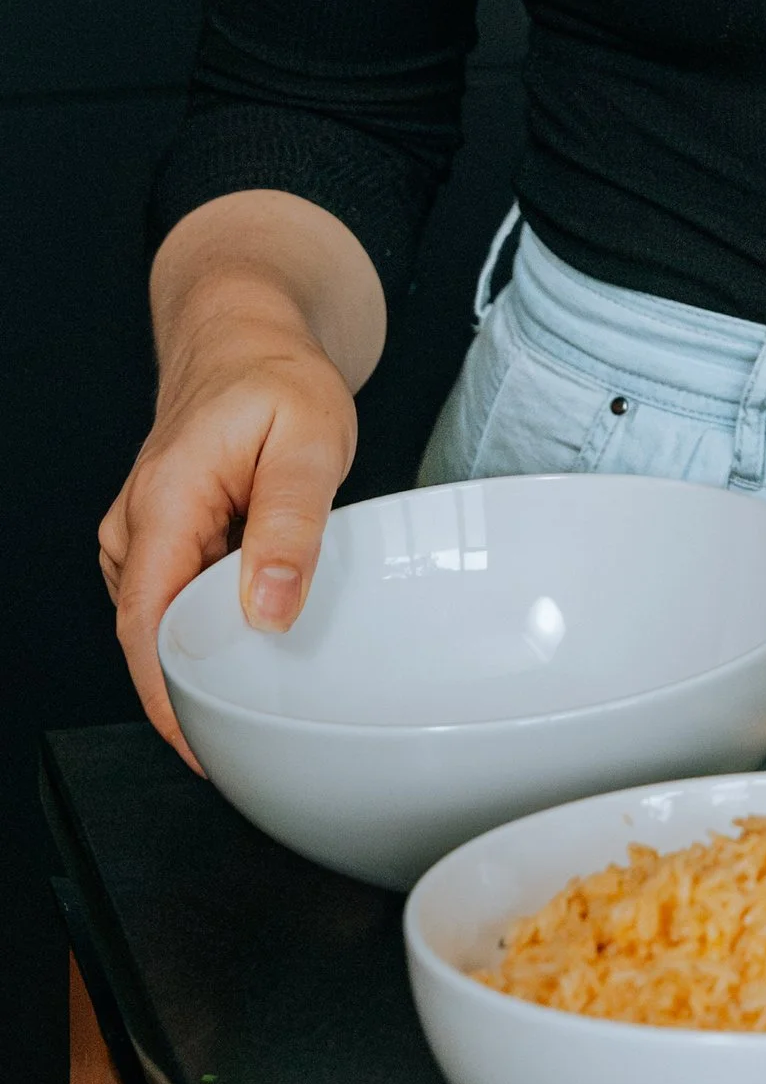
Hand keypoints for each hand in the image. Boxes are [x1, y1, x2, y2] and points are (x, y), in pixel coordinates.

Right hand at [98, 196, 382, 760]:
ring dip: (205, 654)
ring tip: (263, 686)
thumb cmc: (276, 378)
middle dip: (191, 691)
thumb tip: (266, 611)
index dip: (169, 700)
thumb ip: (290, 525)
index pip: (146, 628)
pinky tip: (252, 628)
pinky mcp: (160, 537)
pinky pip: (177, 597)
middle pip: (151, 635)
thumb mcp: (309, 440)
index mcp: (163, 504)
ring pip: (165, 620)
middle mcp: (137, 525)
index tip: (204, 749)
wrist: (245, 333)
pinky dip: (210, 621)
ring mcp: (142, 533)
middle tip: (252, 736)